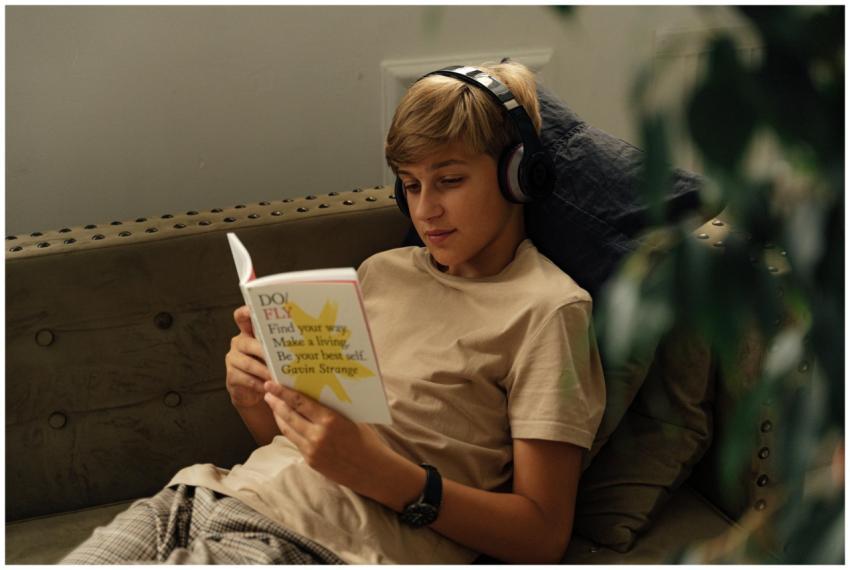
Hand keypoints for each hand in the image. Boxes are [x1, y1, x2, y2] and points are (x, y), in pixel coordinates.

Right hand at [225, 305, 272, 407]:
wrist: (254, 392)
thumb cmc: (268, 368)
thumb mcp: (274, 353)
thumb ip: (279, 344)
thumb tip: (303, 336)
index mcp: (248, 333)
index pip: (242, 318)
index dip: (245, 312)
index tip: (252, 309)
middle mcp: (238, 343)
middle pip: (248, 343)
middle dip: (264, 351)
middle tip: (279, 357)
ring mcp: (233, 360)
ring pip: (249, 363)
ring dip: (265, 371)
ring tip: (278, 376)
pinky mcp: (231, 376)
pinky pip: (246, 379)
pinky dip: (260, 384)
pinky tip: (270, 387)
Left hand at [263, 381, 393, 494]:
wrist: (372, 471)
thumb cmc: (366, 440)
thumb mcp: (352, 418)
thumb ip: (332, 408)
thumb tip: (315, 393)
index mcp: (330, 420)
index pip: (299, 402)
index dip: (283, 392)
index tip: (271, 383)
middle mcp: (317, 435)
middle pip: (288, 415)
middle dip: (276, 402)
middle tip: (268, 392)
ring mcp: (312, 450)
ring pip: (288, 429)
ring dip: (278, 416)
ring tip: (273, 406)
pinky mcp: (311, 461)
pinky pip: (295, 441)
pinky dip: (288, 430)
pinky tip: (286, 423)